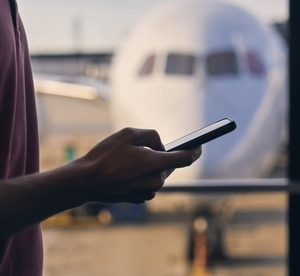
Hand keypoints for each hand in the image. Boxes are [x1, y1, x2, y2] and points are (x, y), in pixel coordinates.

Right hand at [76, 127, 201, 203]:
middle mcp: (156, 181)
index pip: (186, 158)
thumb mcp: (127, 134)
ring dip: (150, 165)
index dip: (194, 150)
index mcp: (156, 164)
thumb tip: (160, 145)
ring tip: (130, 160)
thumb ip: (151, 135)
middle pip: (168, 165)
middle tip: (144, 148)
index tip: (198, 146)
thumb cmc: (105, 156)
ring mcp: (148, 192)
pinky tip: (126, 171)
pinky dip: (143, 175)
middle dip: (161, 155)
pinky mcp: (139, 198)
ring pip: (158, 174)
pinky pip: (148, 183)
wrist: (86, 181)